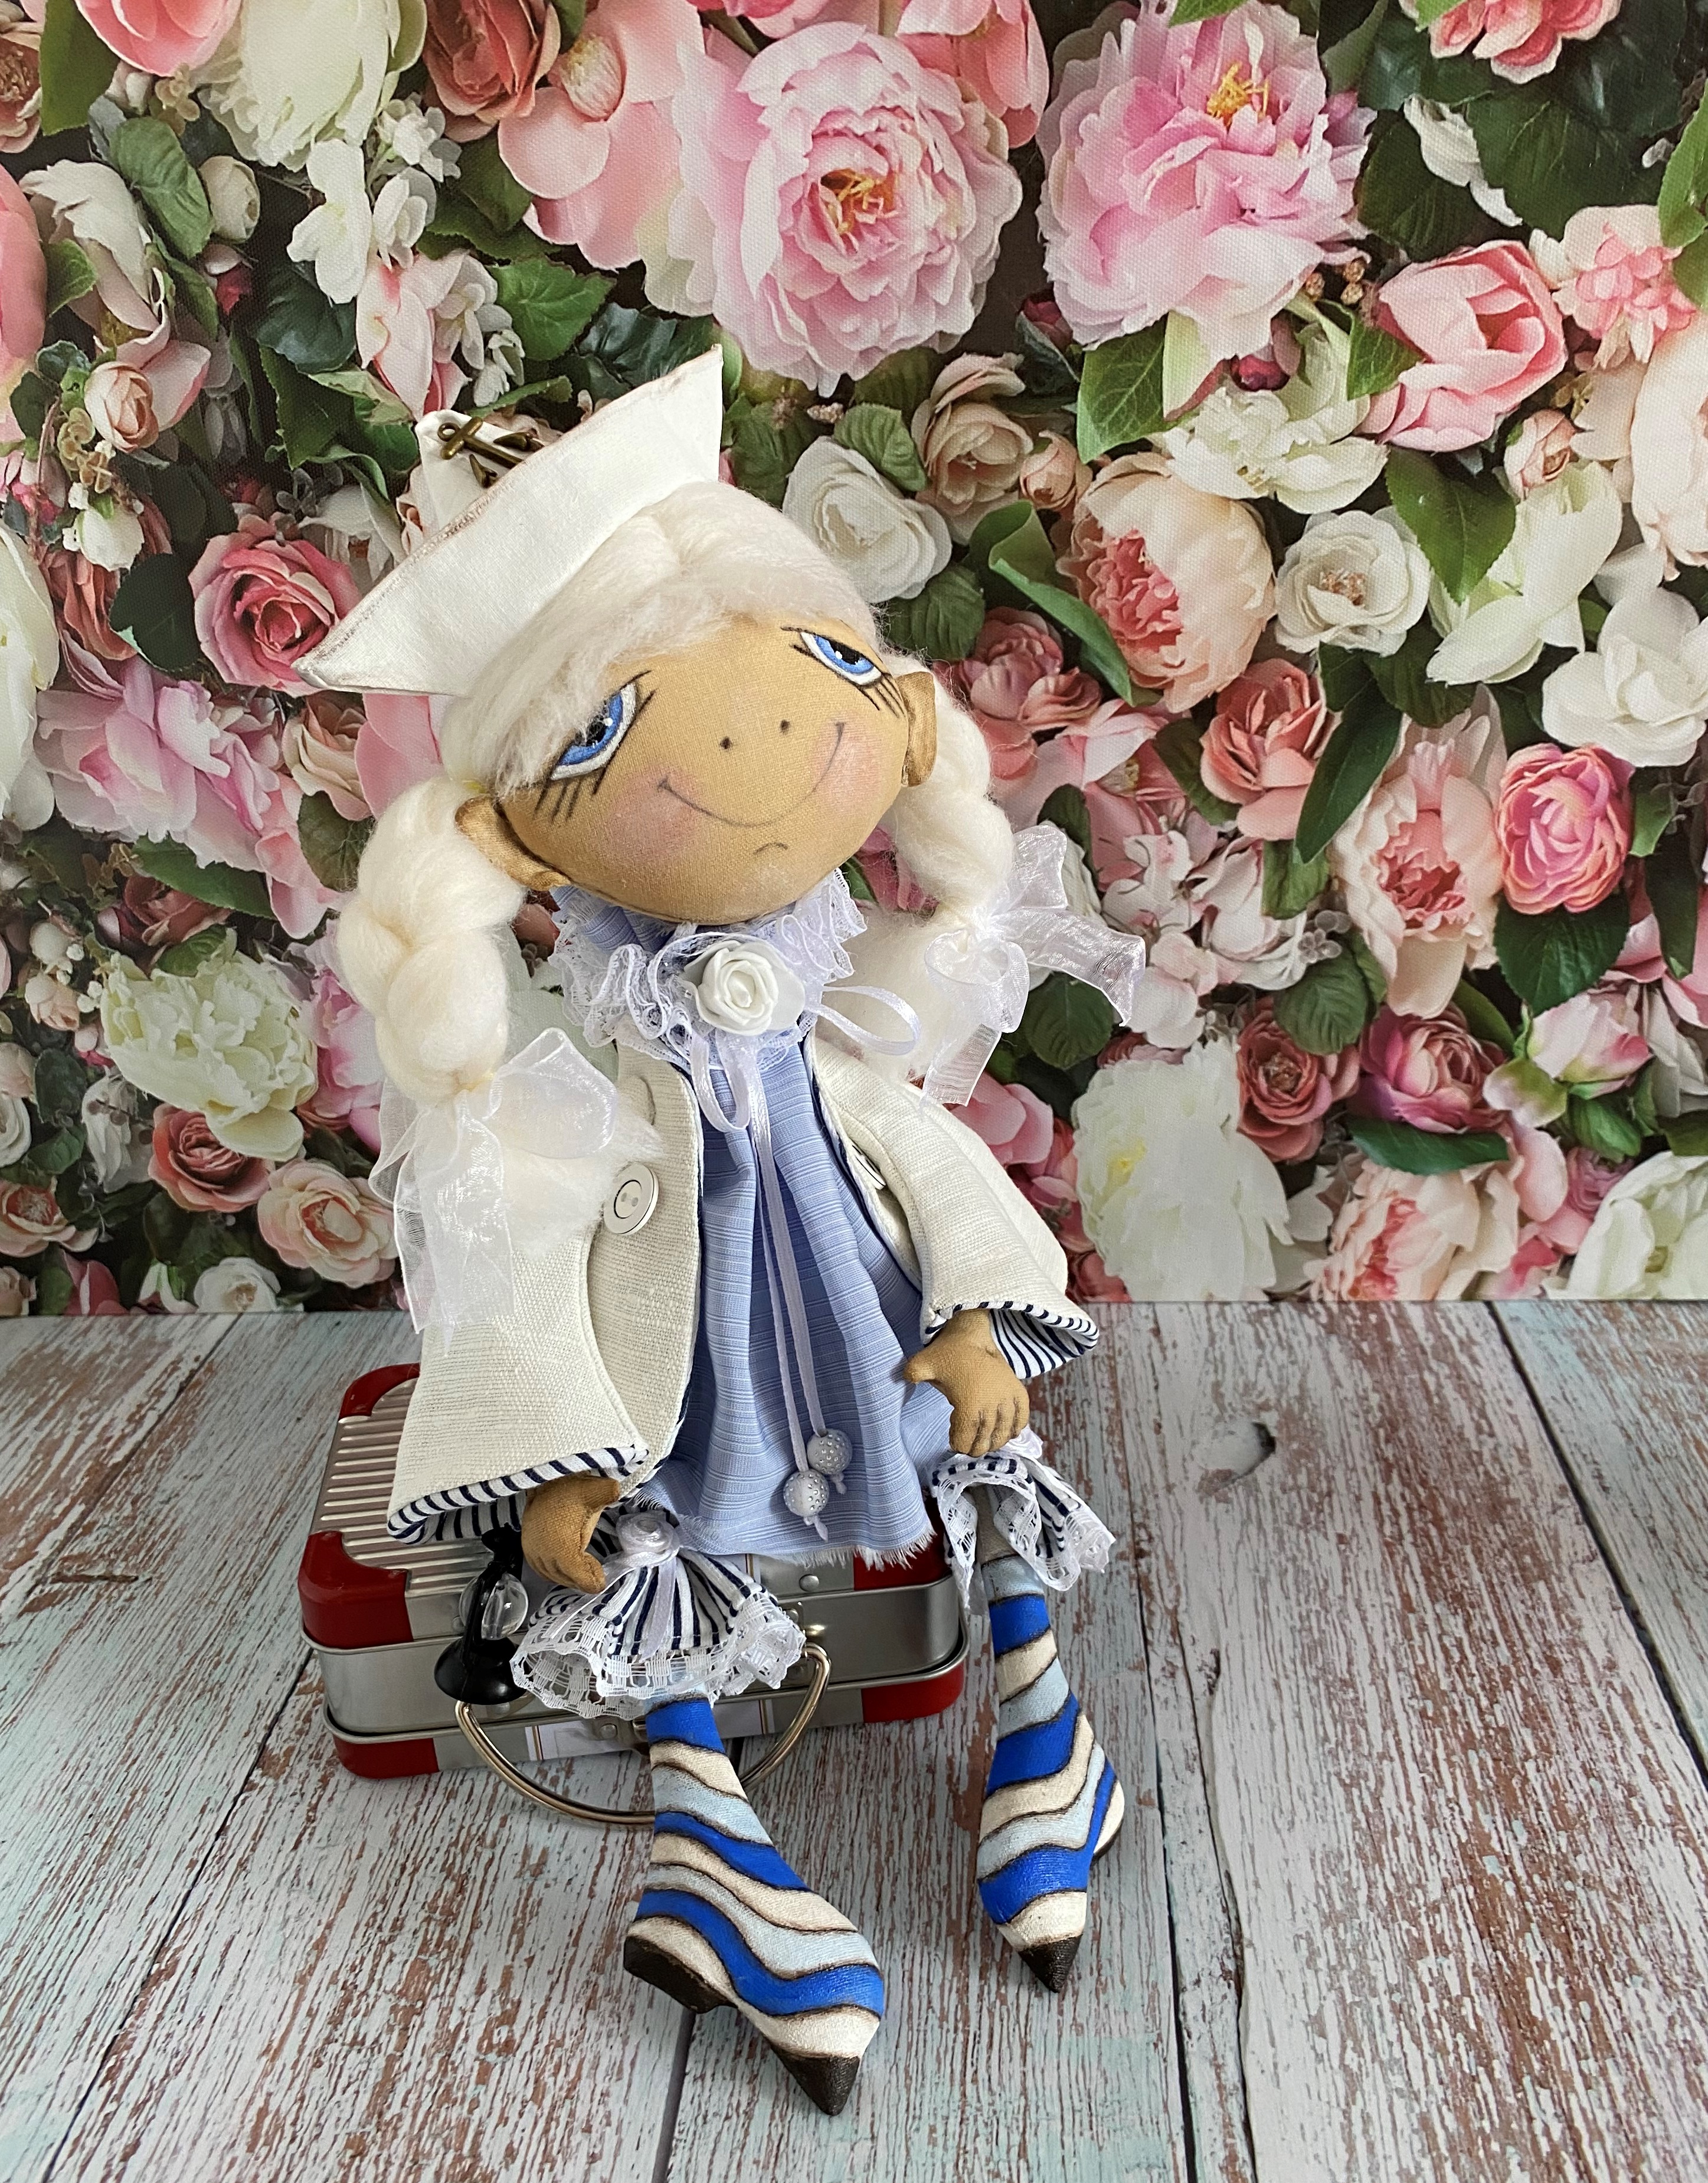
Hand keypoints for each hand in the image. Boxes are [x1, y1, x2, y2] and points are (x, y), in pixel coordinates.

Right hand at [521, 1475, 621, 1591]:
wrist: (541, 1480)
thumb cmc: (567, 1488)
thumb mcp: (594, 1490)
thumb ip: (610, 1493)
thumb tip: (619, 1491)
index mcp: (561, 1547)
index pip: (579, 1578)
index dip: (593, 1580)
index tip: (601, 1577)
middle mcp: (543, 1554)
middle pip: (566, 1579)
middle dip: (582, 1578)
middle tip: (596, 1574)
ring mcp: (533, 1551)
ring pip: (553, 1575)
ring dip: (569, 1576)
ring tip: (583, 1570)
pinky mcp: (527, 1547)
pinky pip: (541, 1569)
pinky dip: (555, 1571)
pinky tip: (565, 1566)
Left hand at [903, 1309, 1028, 1457]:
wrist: (971, 1335)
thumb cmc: (947, 1353)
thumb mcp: (923, 1364)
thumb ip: (912, 1374)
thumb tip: (904, 1380)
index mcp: (969, 1405)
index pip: (966, 1439)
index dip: (959, 1445)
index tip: (955, 1443)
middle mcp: (991, 1404)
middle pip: (986, 1439)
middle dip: (976, 1447)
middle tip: (969, 1447)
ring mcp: (1007, 1398)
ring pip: (1005, 1431)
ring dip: (996, 1441)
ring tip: (987, 1442)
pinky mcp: (1018, 1391)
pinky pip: (1022, 1416)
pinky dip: (1016, 1427)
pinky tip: (1008, 1432)